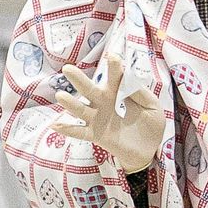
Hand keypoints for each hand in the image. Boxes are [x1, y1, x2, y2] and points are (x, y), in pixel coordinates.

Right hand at [53, 55, 166, 173]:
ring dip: (70, 103)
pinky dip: (67, 129)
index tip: (112, 57)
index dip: (113, 67)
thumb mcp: (153, 108)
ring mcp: (98, 118)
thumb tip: (129, 80)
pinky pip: (79, 131)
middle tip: (67, 69)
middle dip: (79, 79)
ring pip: (81, 109)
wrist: (147, 150)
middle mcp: (104, 103)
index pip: (115, 77)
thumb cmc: (149, 126)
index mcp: (119, 93)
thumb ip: (142, 94)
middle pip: (90, 89)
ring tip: (61, 96)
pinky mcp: (95, 134)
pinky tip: (54, 125)